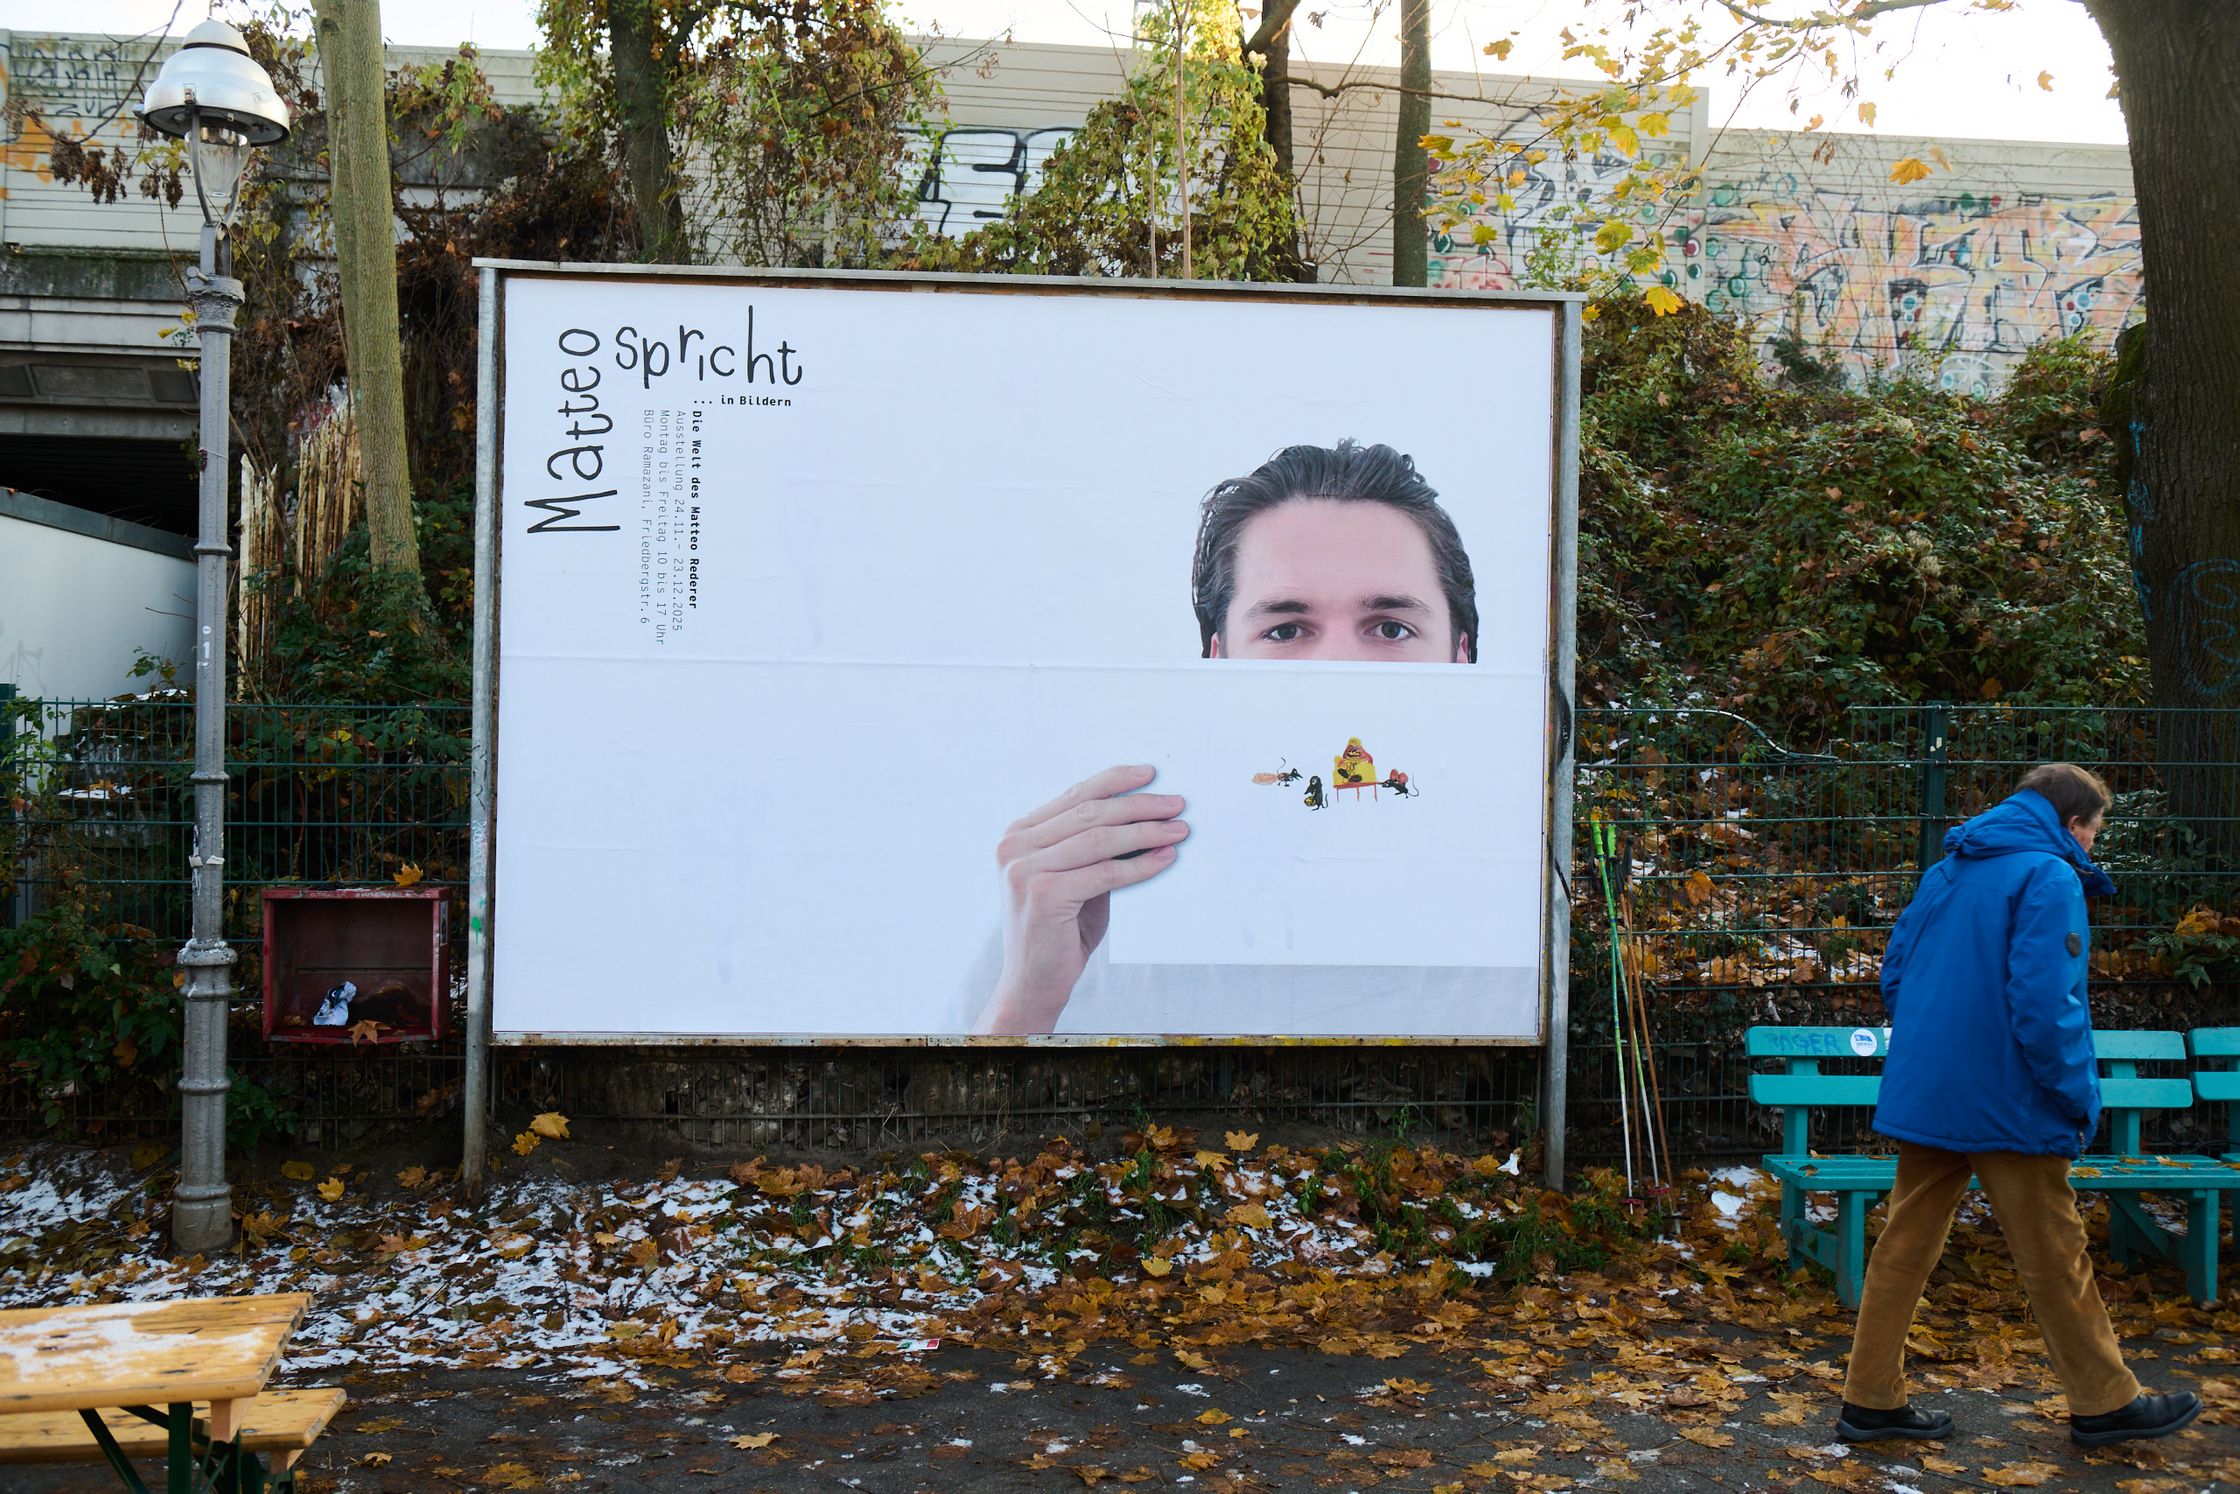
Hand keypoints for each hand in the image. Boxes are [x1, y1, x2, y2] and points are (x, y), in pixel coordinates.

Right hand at [973, 765, 1187, 1034]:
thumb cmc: (1059, 931)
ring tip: (1179, 829)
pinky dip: (1141, 865)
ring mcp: (1024, 870)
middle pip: (1091, 813)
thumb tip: (1146, 817)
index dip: (1115, 781)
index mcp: (1017, 835)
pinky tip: (1166, 858)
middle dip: (1139, 805)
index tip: (1150, 773)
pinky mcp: (1044, 894)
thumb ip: (1093, 848)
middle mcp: (1014, 847)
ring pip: (1101, 839)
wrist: (1032, 983)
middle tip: (1176, 804)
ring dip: (1147, 831)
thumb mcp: (1073, 879)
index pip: (1074, 796)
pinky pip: (1106, 872)